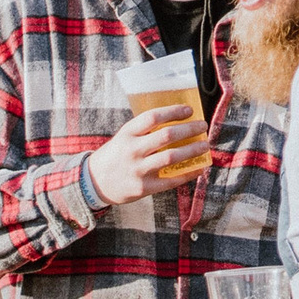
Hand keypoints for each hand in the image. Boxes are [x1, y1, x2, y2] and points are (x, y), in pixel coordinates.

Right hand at [84, 106, 205, 206]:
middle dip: (189, 129)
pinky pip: (171, 180)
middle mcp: (132, 150)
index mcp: (127, 133)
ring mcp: (138, 170)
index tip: (189, 110)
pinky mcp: (143, 188)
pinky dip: (188, 173)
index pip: (153, 117)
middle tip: (202, 126)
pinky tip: (199, 168)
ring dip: (192, 150)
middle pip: (166, 135)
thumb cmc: (115, 156)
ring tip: (205, 146)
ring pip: (171, 157)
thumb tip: (177, 123)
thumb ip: (144, 132)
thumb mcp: (123, 137)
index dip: (173, 111)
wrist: (94, 183)